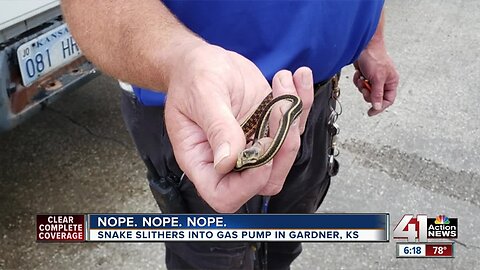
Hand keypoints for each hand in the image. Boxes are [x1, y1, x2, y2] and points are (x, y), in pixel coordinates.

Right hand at [164, 42, 313, 212]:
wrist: (204, 59)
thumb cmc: (191, 77)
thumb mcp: (201, 96)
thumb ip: (217, 127)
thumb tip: (227, 161)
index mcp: (202, 159)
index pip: (224, 195)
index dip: (247, 185)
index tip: (260, 151)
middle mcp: (229, 158)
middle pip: (264, 181)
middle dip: (281, 150)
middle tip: (280, 112)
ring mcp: (252, 144)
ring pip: (284, 155)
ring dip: (293, 120)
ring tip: (282, 82)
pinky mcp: (269, 127)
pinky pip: (294, 126)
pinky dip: (302, 102)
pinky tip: (297, 78)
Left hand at [353, 40, 398, 115]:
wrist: (364, 44)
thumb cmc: (374, 57)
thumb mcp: (377, 78)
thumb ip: (377, 93)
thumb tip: (378, 107)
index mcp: (391, 82)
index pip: (388, 100)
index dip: (380, 107)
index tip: (370, 112)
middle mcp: (384, 81)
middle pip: (375, 97)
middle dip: (367, 93)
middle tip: (364, 87)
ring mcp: (374, 78)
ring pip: (366, 91)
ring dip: (361, 86)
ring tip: (362, 77)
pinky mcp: (366, 75)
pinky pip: (360, 84)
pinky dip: (357, 80)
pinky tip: (359, 73)